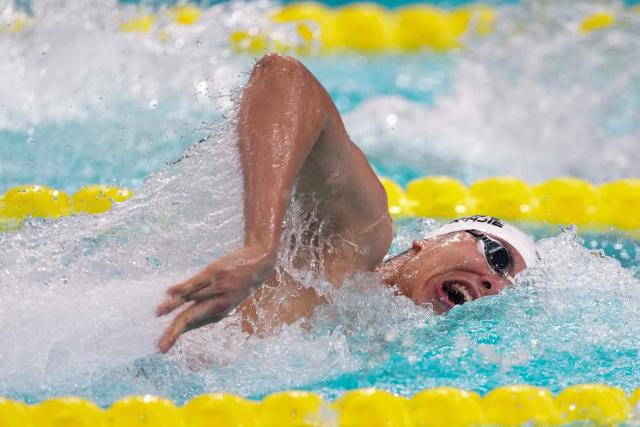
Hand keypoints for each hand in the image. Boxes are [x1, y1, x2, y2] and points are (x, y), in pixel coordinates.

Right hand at [155, 245, 275, 352]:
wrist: (259, 262)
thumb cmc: (238, 283)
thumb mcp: (226, 300)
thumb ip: (206, 308)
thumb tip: (184, 317)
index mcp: (217, 313)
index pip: (191, 325)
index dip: (175, 336)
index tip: (161, 349)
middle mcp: (216, 304)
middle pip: (190, 319)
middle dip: (175, 333)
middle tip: (161, 347)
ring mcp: (216, 288)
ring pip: (190, 299)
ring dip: (172, 306)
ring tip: (157, 313)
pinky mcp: (215, 274)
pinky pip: (196, 282)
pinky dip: (183, 287)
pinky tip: (170, 292)